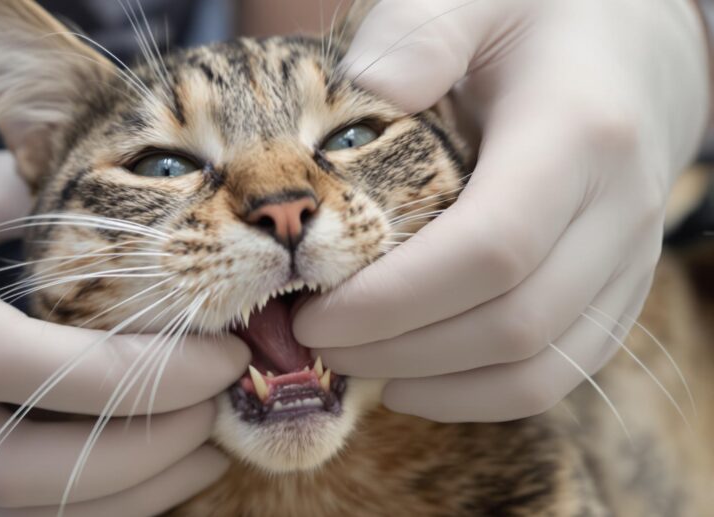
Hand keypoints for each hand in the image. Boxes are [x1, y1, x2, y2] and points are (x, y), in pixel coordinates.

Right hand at [0, 152, 249, 515]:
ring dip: (138, 491)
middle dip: (146, 446)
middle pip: (21, 469)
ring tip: (213, 440)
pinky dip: (105, 509)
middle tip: (224, 400)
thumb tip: (162, 198)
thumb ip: (38, 190)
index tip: (219, 351)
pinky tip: (165, 470)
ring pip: (28, 515)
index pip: (12, 365)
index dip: (131, 373)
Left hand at [294, 0, 708, 421]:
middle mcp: (618, 209)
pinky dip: (480, 393)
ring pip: (539, 366)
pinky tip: (412, 378)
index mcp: (577, 133)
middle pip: (511, 323)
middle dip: (397, 348)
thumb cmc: (545, 11)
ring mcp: (628, 257)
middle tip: (311, 339)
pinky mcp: (617, 288)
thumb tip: (364, 88)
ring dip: (434, 382)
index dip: (393, 299)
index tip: (312, 310)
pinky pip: (560, 370)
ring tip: (352, 364)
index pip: (488, 250)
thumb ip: (422, 28)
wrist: (641, 41)